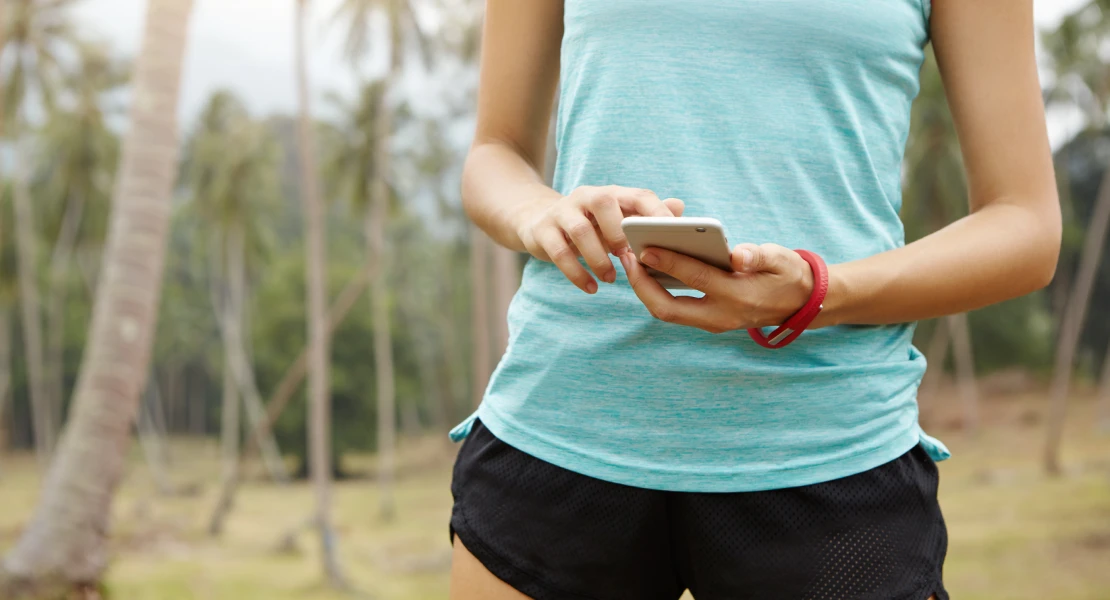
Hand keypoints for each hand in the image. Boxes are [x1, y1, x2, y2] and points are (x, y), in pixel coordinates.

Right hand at [516, 185, 684, 292]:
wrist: (537, 222)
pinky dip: (576, 273)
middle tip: (627, 257)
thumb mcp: (616, 221)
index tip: (670, 235)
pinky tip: (591, 288)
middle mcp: (585, 197)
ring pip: (580, 230)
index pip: (638, 195)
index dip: (656, 212)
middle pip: (603, 201)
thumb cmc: (590, 226)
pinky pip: (559, 252)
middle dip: (618, 231)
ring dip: (597, 258)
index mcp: (611, 194)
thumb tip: (680, 207)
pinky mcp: (542, 231)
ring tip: (610, 279)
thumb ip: (646, 216)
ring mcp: (561, 212)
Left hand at [620, 243, 814, 333]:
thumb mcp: (782, 259)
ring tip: (631, 260)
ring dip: (645, 289)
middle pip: (668, 309)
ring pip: (667, 312)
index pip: (696, 279)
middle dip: (642, 285)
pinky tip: (647, 268)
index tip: (645, 248)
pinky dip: (656, 291)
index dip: (668, 263)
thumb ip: (760, 255)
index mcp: (739, 296)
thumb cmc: (788, 274)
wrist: (800, 303)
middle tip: (627, 257)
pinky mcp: (707, 320)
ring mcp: (712, 322)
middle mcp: (721, 316)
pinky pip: (674, 309)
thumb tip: (738, 254)